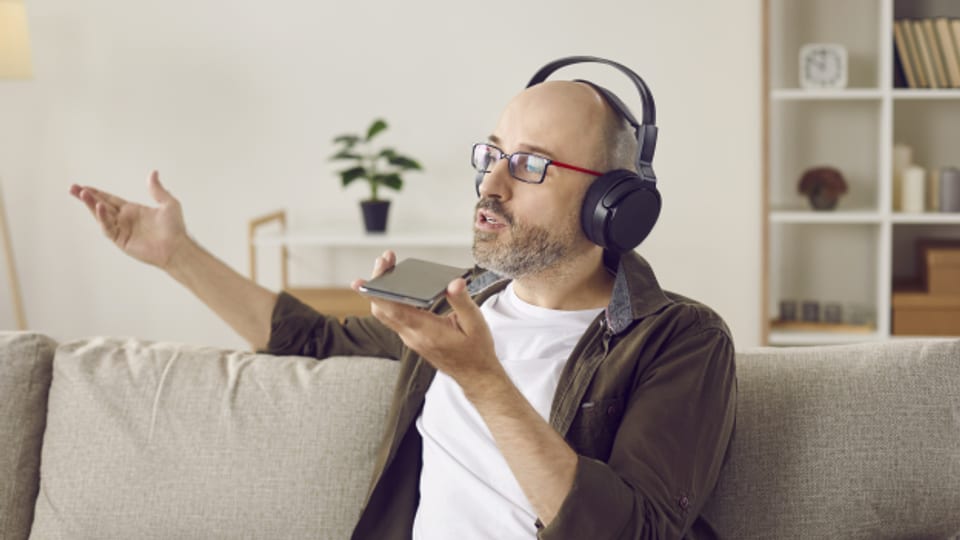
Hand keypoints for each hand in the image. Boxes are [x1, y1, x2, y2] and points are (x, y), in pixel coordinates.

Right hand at [69, 171, 188, 269]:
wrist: (176, 247)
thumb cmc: (175, 228)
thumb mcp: (168, 203)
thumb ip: (157, 189)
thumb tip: (153, 173)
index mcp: (133, 210)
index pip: (110, 199)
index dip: (97, 193)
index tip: (84, 187)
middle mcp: (125, 219)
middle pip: (101, 205)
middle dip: (87, 197)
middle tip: (73, 188)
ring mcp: (122, 230)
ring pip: (101, 215)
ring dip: (91, 205)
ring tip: (82, 193)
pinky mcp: (121, 240)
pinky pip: (108, 228)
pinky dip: (102, 218)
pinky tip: (99, 207)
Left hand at [352, 251, 504, 390]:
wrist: (475, 374)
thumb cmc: (476, 351)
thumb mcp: (475, 323)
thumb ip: (462, 301)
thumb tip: (454, 282)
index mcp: (428, 332)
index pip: (394, 311)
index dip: (378, 292)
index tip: (369, 277)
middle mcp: (413, 336)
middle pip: (382, 310)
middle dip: (378, 283)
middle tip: (384, 261)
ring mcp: (410, 338)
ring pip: (385, 314)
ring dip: (382, 290)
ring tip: (388, 267)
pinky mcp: (411, 337)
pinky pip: (393, 317)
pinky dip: (390, 299)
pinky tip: (396, 284)